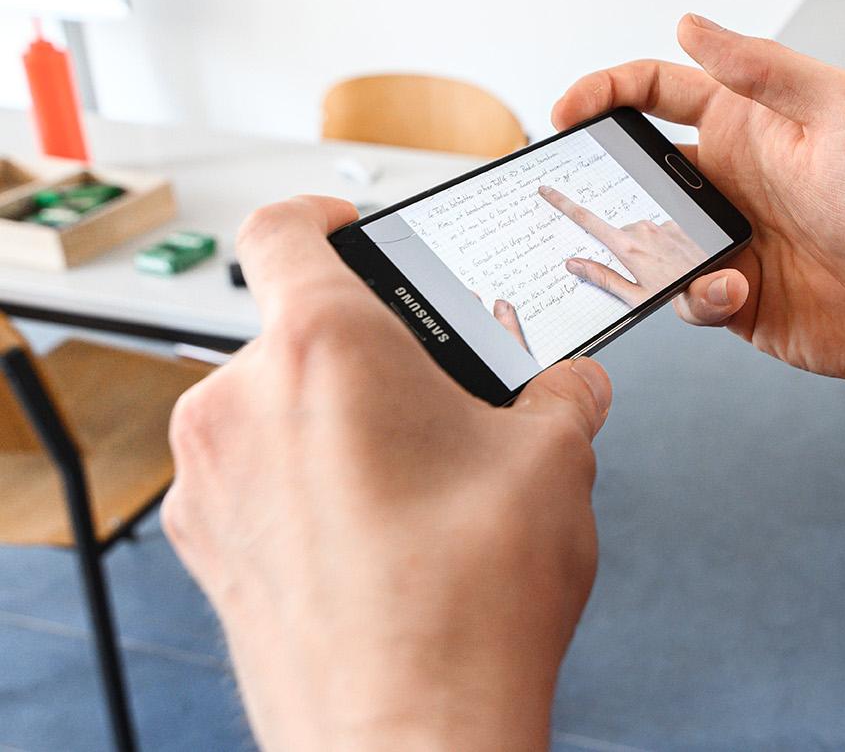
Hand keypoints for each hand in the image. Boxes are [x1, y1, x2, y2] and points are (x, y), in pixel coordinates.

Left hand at [162, 196, 610, 751]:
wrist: (412, 741)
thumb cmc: (469, 607)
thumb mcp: (555, 463)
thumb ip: (562, 395)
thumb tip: (570, 385)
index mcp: (324, 348)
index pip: (286, 227)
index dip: (323, 214)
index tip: (353, 230)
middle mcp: (241, 403)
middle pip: (295, 331)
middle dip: (369, 353)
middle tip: (437, 397)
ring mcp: (209, 482)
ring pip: (273, 408)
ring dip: (335, 421)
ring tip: (417, 479)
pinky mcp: (206, 549)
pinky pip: (253, 478)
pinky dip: (306, 483)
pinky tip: (378, 533)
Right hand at [539, 184, 706, 306]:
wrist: (720, 287)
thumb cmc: (682, 295)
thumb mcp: (638, 298)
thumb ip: (604, 279)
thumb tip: (574, 265)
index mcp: (629, 247)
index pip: (587, 220)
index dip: (563, 204)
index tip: (547, 192)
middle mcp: (644, 231)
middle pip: (618, 234)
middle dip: (623, 250)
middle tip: (641, 274)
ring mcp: (662, 226)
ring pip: (640, 234)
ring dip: (646, 249)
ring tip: (664, 271)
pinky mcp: (678, 225)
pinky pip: (661, 232)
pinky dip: (663, 245)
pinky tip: (676, 261)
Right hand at [552, 15, 844, 387]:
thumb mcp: (843, 108)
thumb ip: (763, 68)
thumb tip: (690, 24)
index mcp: (748, 123)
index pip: (656, 92)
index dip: (604, 91)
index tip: (568, 110)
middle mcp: (731, 178)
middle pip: (636, 168)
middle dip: (600, 179)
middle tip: (575, 194)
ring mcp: (729, 238)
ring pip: (648, 238)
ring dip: (646, 248)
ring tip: (679, 253)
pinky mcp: (736, 296)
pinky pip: (685, 296)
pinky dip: (697, 294)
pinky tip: (738, 288)